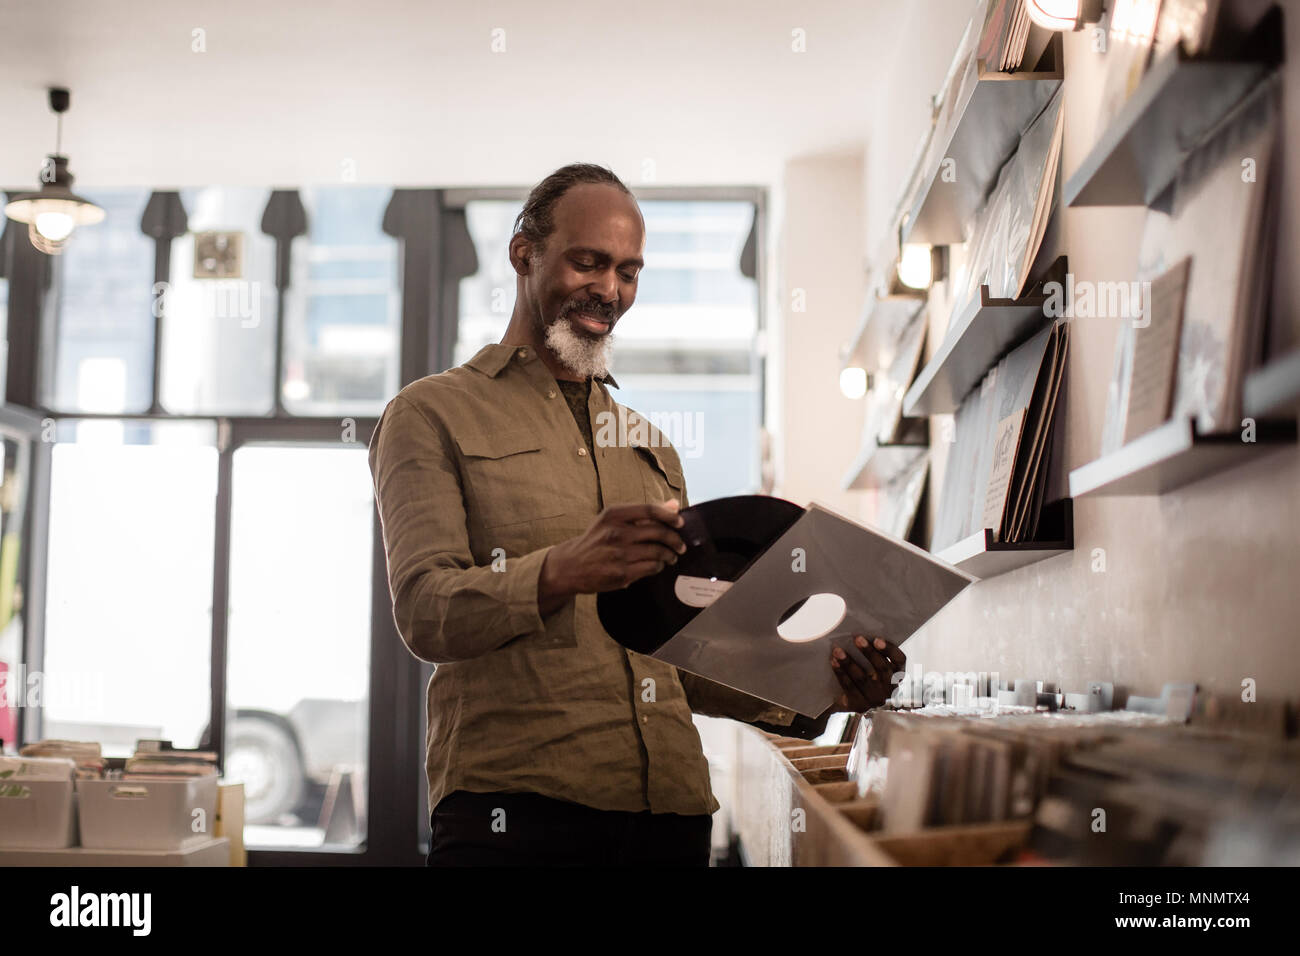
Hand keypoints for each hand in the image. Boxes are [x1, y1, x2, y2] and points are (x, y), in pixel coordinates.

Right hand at [538, 499, 686, 613]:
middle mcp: (616, 532)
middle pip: (658, 532)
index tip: (680, 522)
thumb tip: (674, 505)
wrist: (571, 566)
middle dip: (675, 540)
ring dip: (669, 555)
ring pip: (658, 552)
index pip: (650, 510)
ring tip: (671, 556)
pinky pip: (651, 568)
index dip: (669, 516)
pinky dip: (659, 566)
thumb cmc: (596, 540)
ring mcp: (619, 554)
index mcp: (613, 515)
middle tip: (680, 545)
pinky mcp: (621, 573)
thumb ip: (643, 513)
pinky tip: (658, 565)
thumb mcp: (613, 520)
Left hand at [829, 635, 904, 711]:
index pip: (899, 660)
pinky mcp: (860, 706)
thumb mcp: (868, 662)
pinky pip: (850, 687)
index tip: (876, 639)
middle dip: (869, 652)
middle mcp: (890, 689)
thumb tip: (860, 633)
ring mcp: (875, 699)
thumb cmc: (858, 671)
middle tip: (856, 638)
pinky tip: (834, 662)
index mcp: (897, 674)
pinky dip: (841, 673)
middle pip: (882, 669)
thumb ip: (870, 650)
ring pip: (863, 678)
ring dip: (849, 662)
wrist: (841, 697)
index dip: (890, 650)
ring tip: (838, 650)